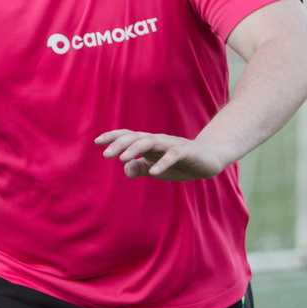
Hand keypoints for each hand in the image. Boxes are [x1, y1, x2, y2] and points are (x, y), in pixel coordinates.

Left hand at [95, 128, 226, 180]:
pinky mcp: (186, 152)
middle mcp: (158, 140)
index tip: (96, 141)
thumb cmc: (180, 163)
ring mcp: (172, 144)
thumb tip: (127, 168)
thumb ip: (141, 168)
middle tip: (106, 154)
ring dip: (136, 149)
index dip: (113, 137)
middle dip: (120, 144)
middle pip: (136, 137)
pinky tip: (154, 172)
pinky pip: (173, 155)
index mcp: (150, 143)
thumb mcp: (157, 169)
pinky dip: (163, 163)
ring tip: (123, 158)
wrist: (209, 159)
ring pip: (151, 142)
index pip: (129, 136)